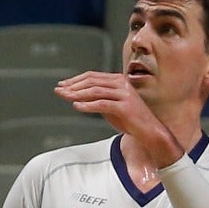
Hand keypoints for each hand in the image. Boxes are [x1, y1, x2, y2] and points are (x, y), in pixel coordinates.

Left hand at [54, 71, 168, 140]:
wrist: (148, 131)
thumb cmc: (129, 118)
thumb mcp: (108, 105)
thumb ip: (94, 98)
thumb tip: (73, 95)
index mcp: (118, 80)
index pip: (92, 76)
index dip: (75, 80)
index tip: (61, 85)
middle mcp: (122, 84)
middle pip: (92, 81)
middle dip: (73, 86)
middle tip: (59, 91)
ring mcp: (124, 94)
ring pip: (95, 91)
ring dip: (77, 94)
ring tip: (65, 97)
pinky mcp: (125, 107)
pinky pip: (102, 104)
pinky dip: (88, 105)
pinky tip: (77, 107)